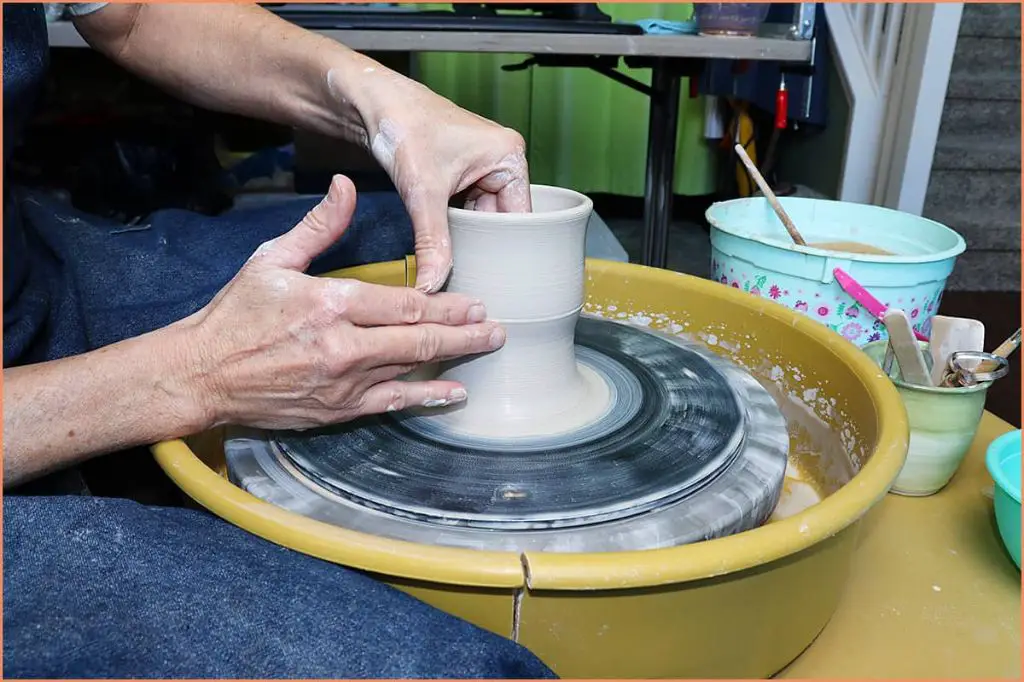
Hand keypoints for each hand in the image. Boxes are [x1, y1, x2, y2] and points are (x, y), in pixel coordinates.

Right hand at [185, 175, 505, 429]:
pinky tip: (454, 393)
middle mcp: (343, 347)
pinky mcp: (337, 409)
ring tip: (487, 349)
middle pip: (418, 338)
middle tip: (497, 327)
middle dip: (464, 332)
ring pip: (411, 369)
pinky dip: (427, 397)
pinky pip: (392, 403)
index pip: (405, 304)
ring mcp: (342, 383)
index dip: (447, 304)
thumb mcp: (272, 260)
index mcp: (330, 303)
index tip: (476, 301)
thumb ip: (319, 227)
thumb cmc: (235, 315)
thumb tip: (346, 186)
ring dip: (453, 359)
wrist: (202, 374)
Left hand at [334, 66, 531, 292]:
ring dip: (464, 237)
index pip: (519, 218)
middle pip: (500, 220)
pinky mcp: (458, 175)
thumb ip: (432, 241)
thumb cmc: (402, 124)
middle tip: (469, 274)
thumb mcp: (423, 192)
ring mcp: (479, 169)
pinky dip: (452, 227)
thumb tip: (434, 282)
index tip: (494, 276)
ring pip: (479, 219)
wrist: (370, 103)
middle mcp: (499, 161)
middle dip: (481, 244)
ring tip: (453, 260)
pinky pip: (463, 211)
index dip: (505, 248)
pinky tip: (443, 243)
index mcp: (509, 157)